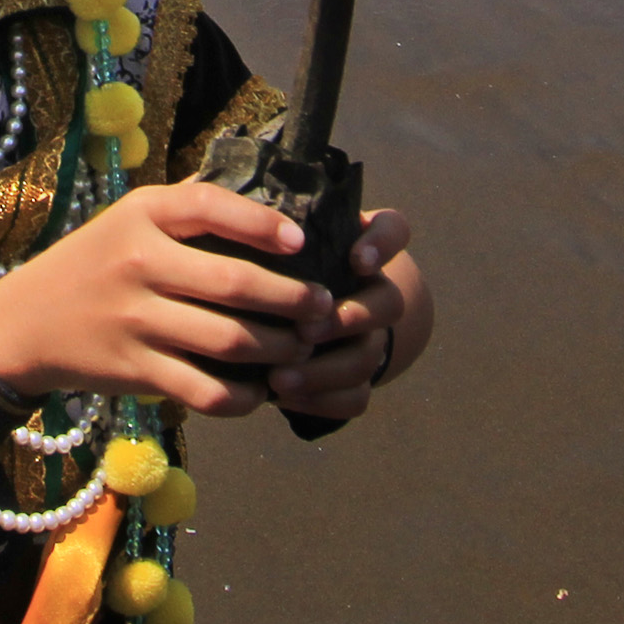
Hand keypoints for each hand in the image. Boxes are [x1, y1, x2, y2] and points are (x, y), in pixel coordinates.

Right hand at [0, 182, 329, 418]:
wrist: (25, 323)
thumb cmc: (93, 263)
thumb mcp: (128, 219)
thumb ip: (186, 211)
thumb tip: (270, 207)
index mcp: (141, 215)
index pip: (210, 206)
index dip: (263, 223)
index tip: (301, 241)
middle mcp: (139, 263)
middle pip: (236, 284)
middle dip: (294, 300)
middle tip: (322, 308)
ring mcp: (136, 320)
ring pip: (230, 341)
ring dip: (280, 348)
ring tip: (301, 346)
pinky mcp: (135, 370)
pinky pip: (206, 391)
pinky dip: (244, 396)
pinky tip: (260, 390)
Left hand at [268, 208, 430, 423]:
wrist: (280, 314)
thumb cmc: (267, 264)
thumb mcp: (266, 241)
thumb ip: (262, 228)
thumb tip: (229, 221)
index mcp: (358, 248)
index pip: (394, 231)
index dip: (382, 245)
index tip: (356, 260)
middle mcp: (373, 292)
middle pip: (389, 304)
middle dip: (348, 319)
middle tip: (304, 332)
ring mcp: (369, 338)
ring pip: (369, 357)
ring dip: (325, 370)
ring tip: (277, 378)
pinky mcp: (357, 378)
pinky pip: (357, 397)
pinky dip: (321, 401)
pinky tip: (283, 398)